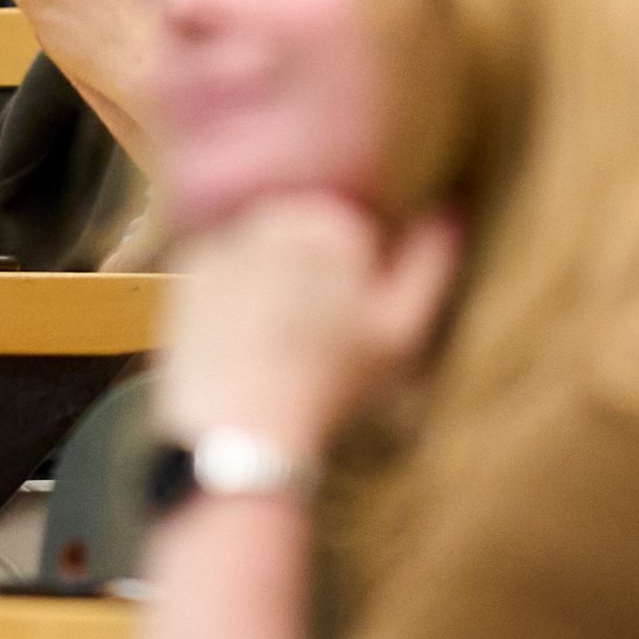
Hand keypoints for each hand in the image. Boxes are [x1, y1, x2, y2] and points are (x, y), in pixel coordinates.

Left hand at [151, 193, 461, 466]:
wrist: (243, 428)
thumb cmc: (334, 382)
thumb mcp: (404, 331)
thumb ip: (432, 264)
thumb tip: (450, 210)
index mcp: (332, 220)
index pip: (356, 232)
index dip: (362, 277)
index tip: (356, 321)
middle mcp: (273, 214)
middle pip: (305, 237)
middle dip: (313, 273)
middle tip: (316, 336)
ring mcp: (225, 239)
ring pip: (263, 252)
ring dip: (272, 281)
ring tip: (277, 343)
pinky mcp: (188, 271)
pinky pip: (223, 270)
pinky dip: (233, 295)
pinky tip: (244, 339)